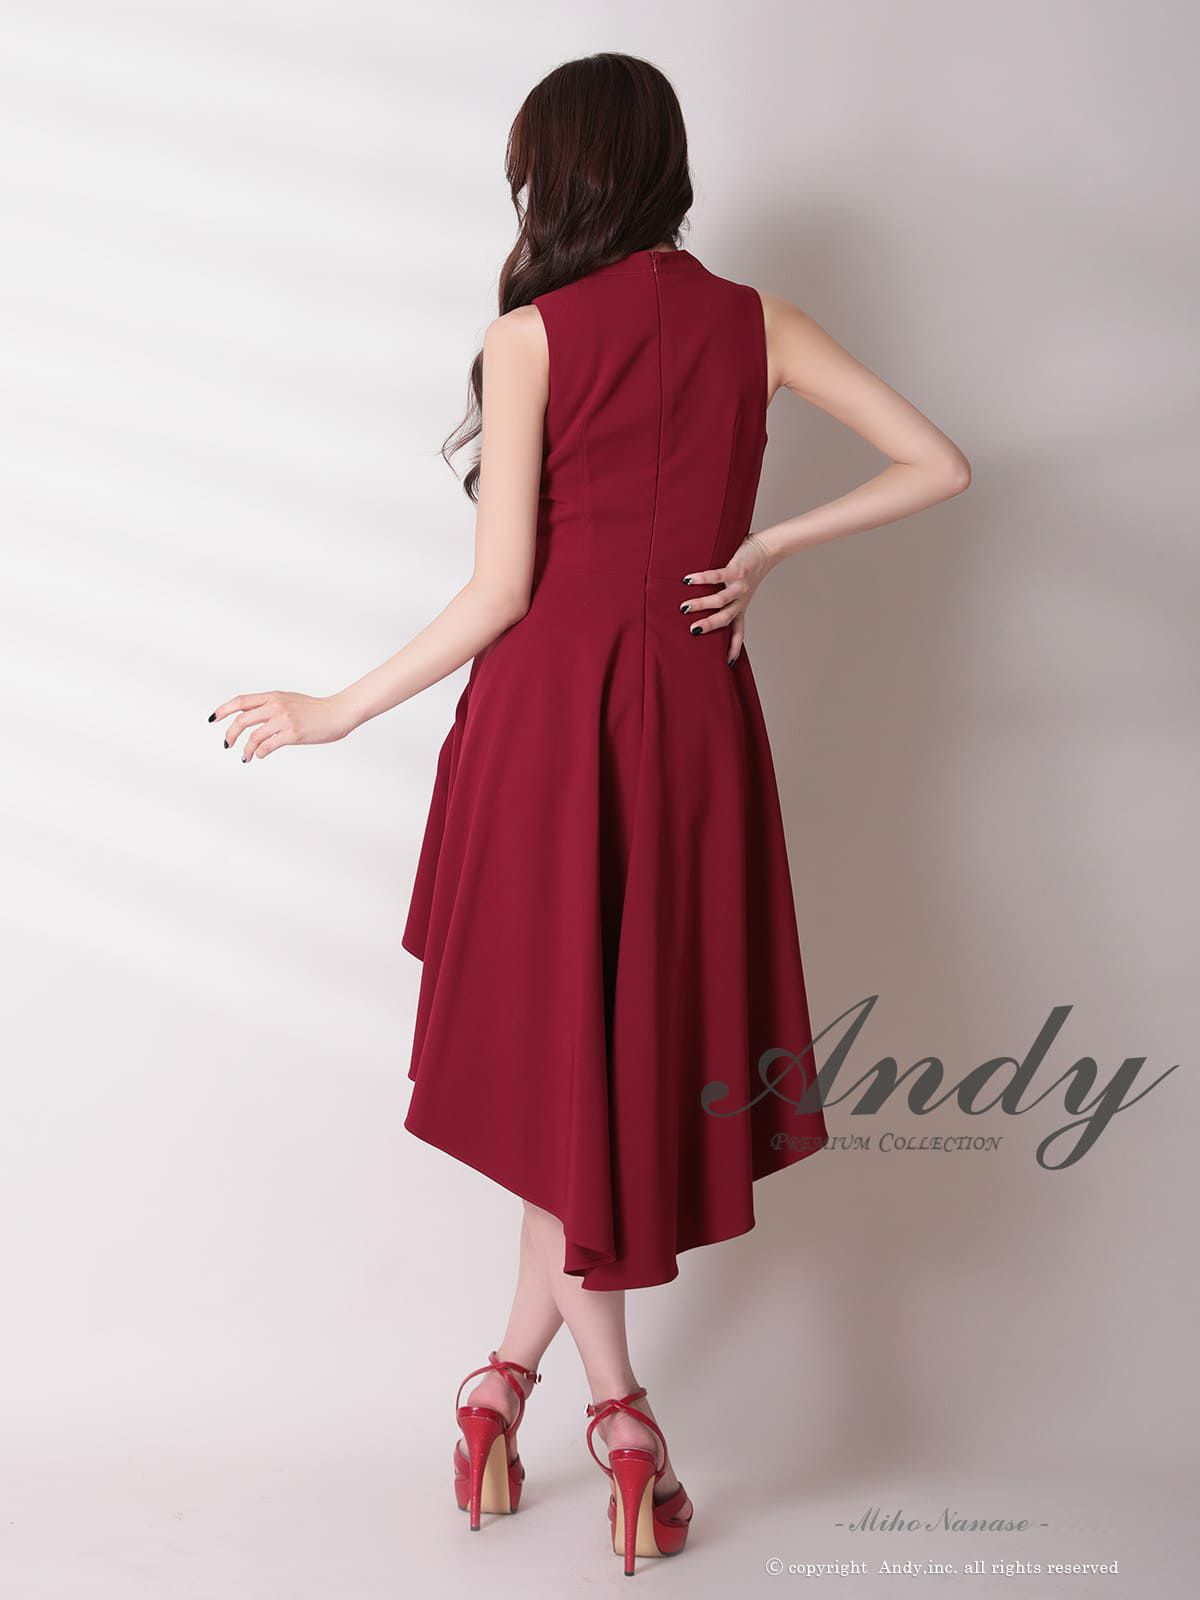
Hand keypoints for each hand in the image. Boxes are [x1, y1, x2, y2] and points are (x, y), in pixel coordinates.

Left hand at [210, 690, 358, 761]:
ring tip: (245, 756)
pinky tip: (260, 755)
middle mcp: (276, 705)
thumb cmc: (316, 709)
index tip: (214, 719)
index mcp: (274, 696)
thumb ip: (270, 706)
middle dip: (231, 734)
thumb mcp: (290, 700)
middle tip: (227, 744)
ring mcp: (284, 719)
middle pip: (242, 720)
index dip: (224, 709)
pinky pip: (268, 746)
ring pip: (254, 736)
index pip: (241, 701)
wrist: (338, 713)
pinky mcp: (293, 733)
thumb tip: (250, 716)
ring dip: (246, 749)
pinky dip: (260, 752)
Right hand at [680, 532, 775, 662]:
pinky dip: (701, 579)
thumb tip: (696, 605)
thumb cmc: (749, 570)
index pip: (738, 632)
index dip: (733, 648)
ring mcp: (739, 586)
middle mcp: (740, 600)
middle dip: (708, 627)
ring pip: (719, 600)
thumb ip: (724, 598)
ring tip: (684, 608)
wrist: (767, 550)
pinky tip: (688, 580)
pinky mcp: (736, 571)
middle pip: (724, 619)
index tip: (725, 663)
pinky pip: (716, 576)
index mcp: (741, 608)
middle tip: (692, 631)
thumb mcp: (739, 591)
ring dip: (701, 605)